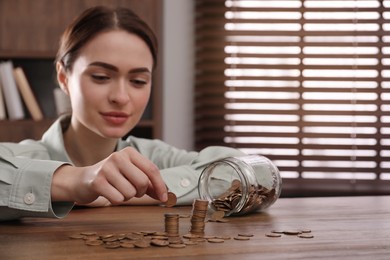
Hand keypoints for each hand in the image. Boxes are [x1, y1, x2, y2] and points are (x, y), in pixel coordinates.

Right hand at [51, 147, 167, 204]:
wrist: (83, 180)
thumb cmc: (112, 178)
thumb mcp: (130, 174)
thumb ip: (148, 182)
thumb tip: (165, 194)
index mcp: (129, 152)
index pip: (152, 169)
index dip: (160, 185)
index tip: (164, 197)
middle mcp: (118, 156)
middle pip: (143, 182)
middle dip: (141, 192)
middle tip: (132, 191)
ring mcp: (106, 168)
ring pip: (131, 192)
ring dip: (127, 197)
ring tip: (118, 190)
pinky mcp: (97, 181)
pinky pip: (118, 199)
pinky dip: (117, 200)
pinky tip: (109, 194)